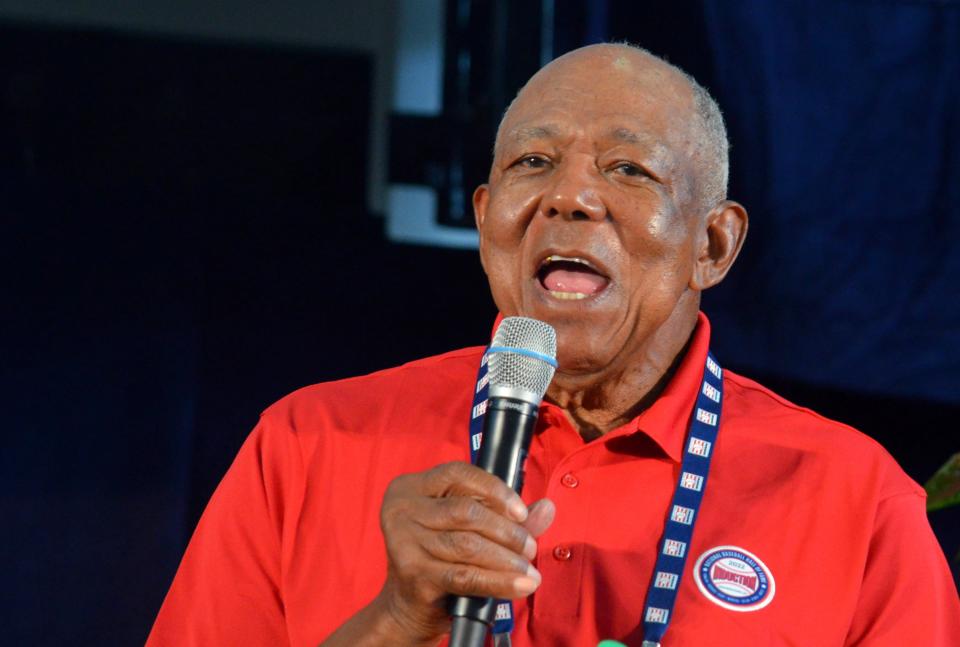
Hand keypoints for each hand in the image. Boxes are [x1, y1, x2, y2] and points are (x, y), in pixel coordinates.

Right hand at [374, 461, 555, 643]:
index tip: (521, 512)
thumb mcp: (468, 528)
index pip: (457, 474)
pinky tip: (519, 585)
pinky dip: (498, 581)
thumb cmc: (439, 557)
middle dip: (506, 531)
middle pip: (465, 511)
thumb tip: (547, 508)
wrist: (407, 604)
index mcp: (413, 487)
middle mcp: (402, 509)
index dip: (494, 490)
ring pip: (467, 545)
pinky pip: (464, 575)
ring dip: (506, 558)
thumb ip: (505, 516)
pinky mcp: (414, 574)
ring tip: (529, 569)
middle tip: (530, 547)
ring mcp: (404, 542)